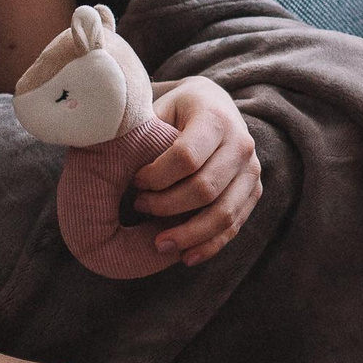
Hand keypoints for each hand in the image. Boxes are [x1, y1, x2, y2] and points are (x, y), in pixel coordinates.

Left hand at [135, 76, 261, 264]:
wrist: (215, 105)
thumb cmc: (176, 110)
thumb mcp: (159, 107)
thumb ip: (144, 130)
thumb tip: (109, 159)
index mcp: (215, 117)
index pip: (186, 157)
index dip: (156, 176)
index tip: (134, 182)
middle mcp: (241, 143)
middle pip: (205, 188)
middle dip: (167, 206)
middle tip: (138, 207)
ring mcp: (252, 169)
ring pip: (223, 213)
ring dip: (188, 234)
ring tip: (159, 244)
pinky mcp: (254, 191)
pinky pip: (234, 225)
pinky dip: (210, 245)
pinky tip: (186, 257)